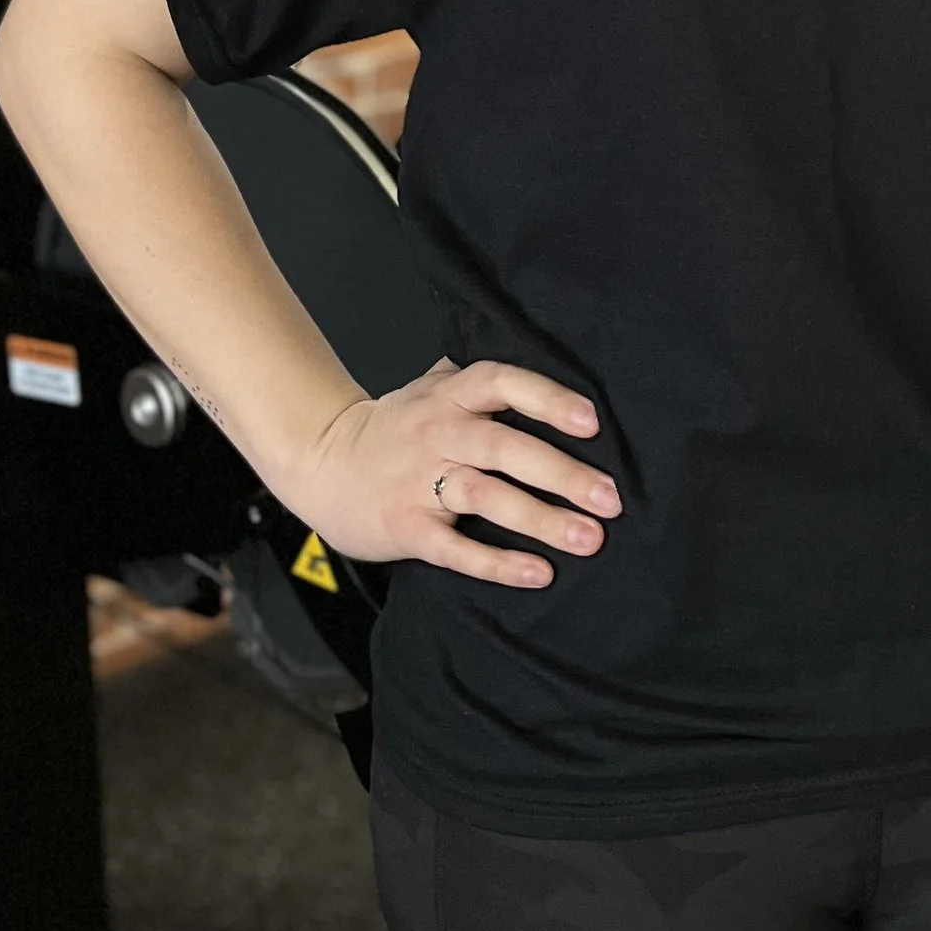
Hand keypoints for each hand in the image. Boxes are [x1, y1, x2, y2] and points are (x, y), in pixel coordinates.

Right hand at [287, 360, 619, 588]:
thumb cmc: (393, 428)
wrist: (320, 461)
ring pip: (485, 496)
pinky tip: (538, 573)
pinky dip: (497, 562)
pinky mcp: (406, 527)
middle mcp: (437, 433)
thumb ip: (478, 380)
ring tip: (589, 538)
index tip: (591, 422)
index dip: (547, 399)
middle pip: (504, 446)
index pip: (502, 383)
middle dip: (561, 473)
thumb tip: (544, 358)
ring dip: (540, 519)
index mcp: (448, 396)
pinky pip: (455, 548)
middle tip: (611, 499)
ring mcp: (418, 481)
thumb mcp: (429, 390)